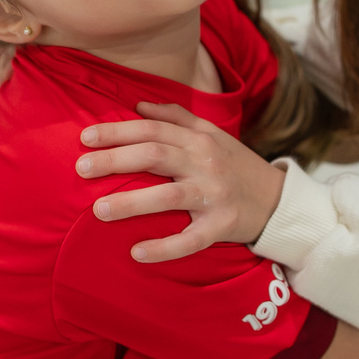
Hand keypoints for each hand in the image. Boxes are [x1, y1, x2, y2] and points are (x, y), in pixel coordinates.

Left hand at [77, 102, 286, 262]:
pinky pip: (191, 239)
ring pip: (169, 196)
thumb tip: (139, 105)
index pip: (153, 129)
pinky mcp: (222, 226)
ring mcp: (214, 196)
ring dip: (132, 203)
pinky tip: (138, 253)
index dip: (118, 131)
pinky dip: (165, 247)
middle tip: (80, 168)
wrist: (278, 200)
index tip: (86, 137)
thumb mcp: (213, 135)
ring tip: (98, 210)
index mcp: (200, 140)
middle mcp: (205, 164)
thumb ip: (177, 119)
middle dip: (115, 160)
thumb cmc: (236, 165)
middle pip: (156, 156)